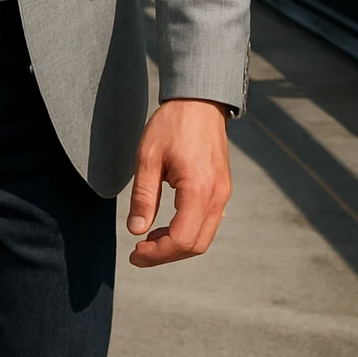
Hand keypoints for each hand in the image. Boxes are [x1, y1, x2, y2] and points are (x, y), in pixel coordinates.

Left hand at [126, 98, 231, 266]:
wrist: (199, 101)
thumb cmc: (172, 124)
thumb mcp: (148, 157)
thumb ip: (143, 196)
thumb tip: (136, 230)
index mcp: (198, 189)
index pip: (181, 240)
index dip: (157, 254)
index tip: (134, 254)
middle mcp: (217, 197)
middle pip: (195, 246)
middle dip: (165, 255)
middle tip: (138, 252)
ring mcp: (223, 194)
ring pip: (204, 238)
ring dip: (177, 245)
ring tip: (149, 240)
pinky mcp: (222, 190)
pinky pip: (208, 223)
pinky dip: (188, 232)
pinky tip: (166, 226)